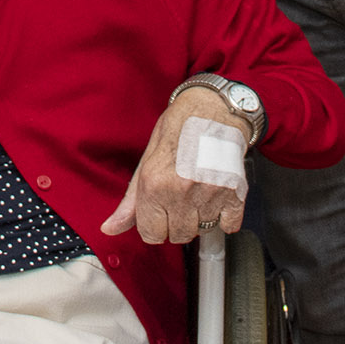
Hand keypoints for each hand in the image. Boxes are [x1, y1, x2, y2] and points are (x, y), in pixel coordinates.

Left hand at [101, 86, 247, 243]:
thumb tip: (110, 228)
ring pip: (203, 230)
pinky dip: (225, 217)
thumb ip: (131, 201)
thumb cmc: (178, 129)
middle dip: (178, 221)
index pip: (152, 234)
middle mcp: (180, 191)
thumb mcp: (147, 161)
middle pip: (179, 235)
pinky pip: (229, 225)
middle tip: (182, 197)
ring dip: (201, 217)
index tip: (161, 213)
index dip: (155, 225)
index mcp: (154, 184)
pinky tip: (218, 196)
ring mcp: (209, 193)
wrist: (212, 107)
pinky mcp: (234, 192)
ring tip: (200, 191)